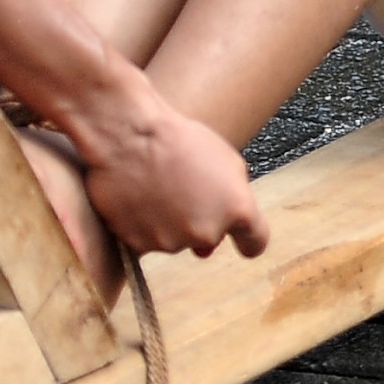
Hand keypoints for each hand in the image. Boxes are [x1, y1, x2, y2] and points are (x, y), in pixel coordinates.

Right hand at [79, 95, 268, 261]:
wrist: (129, 137)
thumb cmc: (178, 139)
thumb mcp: (226, 159)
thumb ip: (234, 196)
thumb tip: (224, 227)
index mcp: (237, 209)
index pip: (255, 243)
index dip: (247, 240)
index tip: (239, 239)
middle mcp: (206, 232)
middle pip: (209, 239)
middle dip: (201, 222)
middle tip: (183, 190)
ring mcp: (171, 242)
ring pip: (176, 240)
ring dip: (170, 224)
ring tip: (157, 189)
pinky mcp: (139, 245)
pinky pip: (147, 242)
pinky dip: (144, 227)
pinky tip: (139, 201)